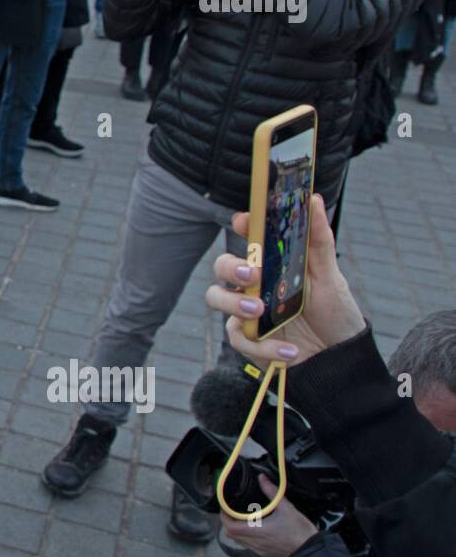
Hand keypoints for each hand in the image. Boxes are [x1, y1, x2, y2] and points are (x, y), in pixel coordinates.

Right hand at [203, 193, 365, 365]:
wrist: (340, 356)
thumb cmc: (334, 310)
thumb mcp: (330, 275)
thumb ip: (319, 241)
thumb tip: (314, 200)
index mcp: (271, 263)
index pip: (247, 237)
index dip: (242, 225)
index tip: (245, 220)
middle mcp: (253, 284)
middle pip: (221, 265)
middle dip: (229, 266)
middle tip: (252, 275)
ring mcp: (246, 310)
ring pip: (216, 297)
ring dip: (234, 303)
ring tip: (260, 312)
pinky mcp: (248, 338)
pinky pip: (238, 337)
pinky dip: (263, 346)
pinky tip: (290, 350)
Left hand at [220, 476, 317, 556]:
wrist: (312, 553)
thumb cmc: (300, 533)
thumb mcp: (286, 508)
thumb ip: (272, 492)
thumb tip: (262, 478)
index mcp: (256, 532)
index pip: (229, 526)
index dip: (224, 515)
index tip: (225, 506)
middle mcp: (255, 543)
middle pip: (231, 534)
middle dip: (228, 521)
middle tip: (231, 510)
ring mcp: (259, 551)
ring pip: (239, 541)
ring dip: (236, 529)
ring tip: (241, 517)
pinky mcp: (265, 554)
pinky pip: (249, 546)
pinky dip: (246, 536)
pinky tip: (254, 528)